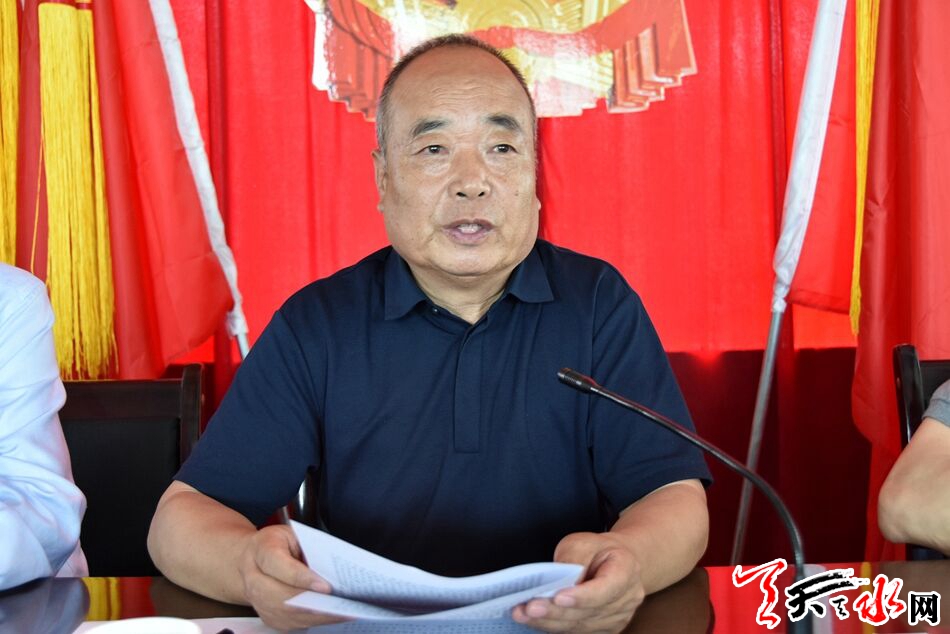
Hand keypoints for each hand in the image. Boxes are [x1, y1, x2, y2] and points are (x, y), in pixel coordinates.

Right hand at [237, 524, 345, 630]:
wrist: (249, 560)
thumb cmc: (276, 544)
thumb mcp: (292, 534)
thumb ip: (308, 548)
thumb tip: (329, 569)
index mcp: (261, 551)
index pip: (280, 567)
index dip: (303, 578)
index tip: (326, 586)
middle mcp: (254, 579)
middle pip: (283, 598)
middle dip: (314, 604)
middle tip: (340, 605)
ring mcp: (258, 601)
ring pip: (287, 615)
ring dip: (316, 617)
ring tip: (343, 613)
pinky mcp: (267, 616)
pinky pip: (290, 624)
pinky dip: (312, 621)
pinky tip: (331, 616)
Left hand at [512, 532, 643, 632]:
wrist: (616, 561)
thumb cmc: (597, 550)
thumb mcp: (583, 542)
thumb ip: (572, 560)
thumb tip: (558, 584)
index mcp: (627, 570)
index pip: (605, 589)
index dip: (582, 596)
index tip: (558, 596)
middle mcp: (627, 599)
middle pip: (588, 612)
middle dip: (556, 611)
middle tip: (529, 607)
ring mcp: (618, 618)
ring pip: (580, 625)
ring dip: (550, 621)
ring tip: (523, 614)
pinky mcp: (604, 629)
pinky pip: (577, 631)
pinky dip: (554, 626)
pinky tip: (534, 620)